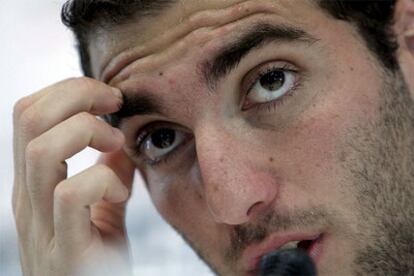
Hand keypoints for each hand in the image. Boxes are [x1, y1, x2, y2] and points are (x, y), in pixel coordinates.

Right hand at [12, 77, 135, 275]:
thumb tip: (119, 143)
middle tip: (114, 104)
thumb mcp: (102, 209)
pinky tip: (120, 196)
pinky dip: (102, 182)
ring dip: (87, 133)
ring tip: (116, 144)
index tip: (109, 98)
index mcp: (34, 183)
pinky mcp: (63, 249)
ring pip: (42, 150)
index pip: (28, 113)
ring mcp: (40, 224)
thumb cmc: (96, 260)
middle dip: (77, 94)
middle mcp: (27, 198)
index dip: (68, 90)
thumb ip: (108, 175)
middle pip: (29, 118)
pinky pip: (69, 195)